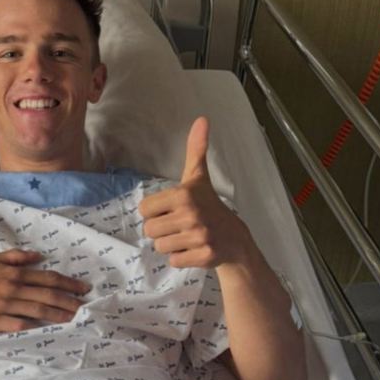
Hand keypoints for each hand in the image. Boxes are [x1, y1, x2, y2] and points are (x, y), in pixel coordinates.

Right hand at [0, 249, 91, 332]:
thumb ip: (16, 257)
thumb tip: (39, 256)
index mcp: (13, 272)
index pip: (47, 277)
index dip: (68, 283)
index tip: (83, 288)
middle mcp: (11, 287)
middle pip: (48, 294)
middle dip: (69, 300)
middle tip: (85, 306)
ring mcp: (3, 305)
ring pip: (38, 310)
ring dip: (58, 314)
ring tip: (74, 318)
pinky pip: (19, 324)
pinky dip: (34, 325)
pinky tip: (47, 327)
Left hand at [139, 117, 252, 268]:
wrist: (235, 238)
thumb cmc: (209, 205)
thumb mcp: (198, 177)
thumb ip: (196, 149)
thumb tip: (202, 119)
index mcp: (184, 194)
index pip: (144, 209)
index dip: (155, 211)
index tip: (172, 209)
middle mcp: (191, 215)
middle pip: (150, 230)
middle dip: (162, 230)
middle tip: (180, 225)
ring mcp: (199, 237)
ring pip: (160, 247)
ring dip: (171, 244)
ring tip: (187, 236)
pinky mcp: (204, 256)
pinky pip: (174, 261)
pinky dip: (181, 258)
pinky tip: (194, 249)